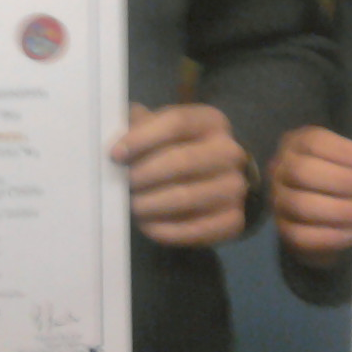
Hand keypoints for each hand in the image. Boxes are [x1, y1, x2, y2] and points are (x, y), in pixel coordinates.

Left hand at [110, 102, 250, 246]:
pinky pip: (195, 229)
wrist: (218, 181)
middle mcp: (230, 152)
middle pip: (182, 160)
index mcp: (211, 121)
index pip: (176, 122)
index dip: (142, 138)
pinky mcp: (234, 220)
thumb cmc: (179, 148)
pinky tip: (147, 225)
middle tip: (123, 184)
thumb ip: (140, 124)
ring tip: (132, 205)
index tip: (115, 154)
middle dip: (145, 174)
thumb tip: (115, 130)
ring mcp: (235, 187)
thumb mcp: (163, 128)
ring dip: (151, 204)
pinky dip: (165, 230)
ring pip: (186, 196)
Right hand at [270, 126, 351, 263]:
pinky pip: (302, 236)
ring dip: (341, 210)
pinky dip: (332, 236)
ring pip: (301, 205)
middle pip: (303, 171)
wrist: (320, 217)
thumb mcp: (344, 162)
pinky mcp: (283, 230)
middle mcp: (280, 170)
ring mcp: (278, 201)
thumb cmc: (338, 180)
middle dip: (344, 181)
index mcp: (296, 144)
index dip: (345, 153)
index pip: (314, 142)